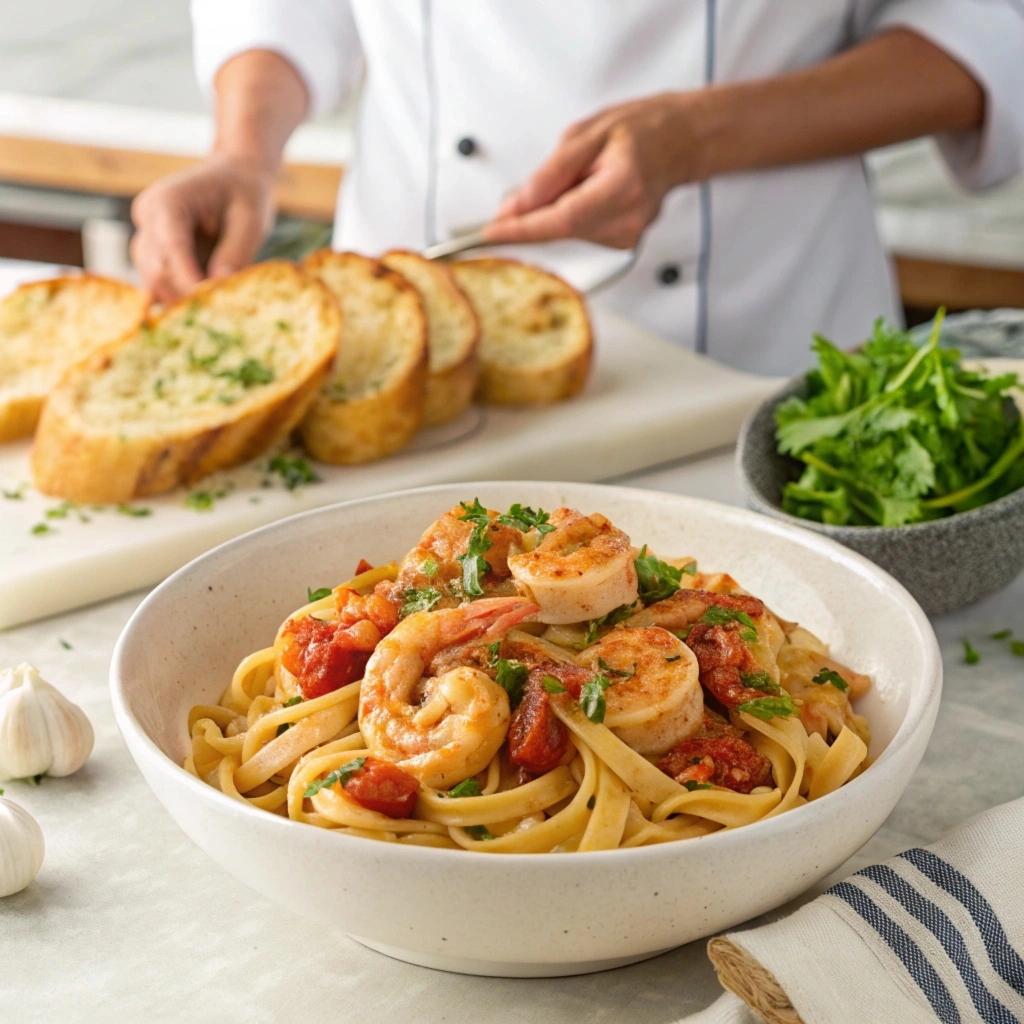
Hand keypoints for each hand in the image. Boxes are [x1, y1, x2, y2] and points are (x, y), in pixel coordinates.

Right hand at [130, 154, 275, 302]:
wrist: (236, 176)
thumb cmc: (246, 193)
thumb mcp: (251, 220)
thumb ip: (235, 252)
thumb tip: (218, 285)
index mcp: (168, 200)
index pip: (171, 248)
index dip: (189, 280)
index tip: (212, 306)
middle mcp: (148, 216)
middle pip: (155, 269)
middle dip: (185, 294)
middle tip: (220, 314)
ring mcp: (147, 234)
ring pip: (153, 280)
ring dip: (182, 298)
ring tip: (216, 309)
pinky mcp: (154, 250)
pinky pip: (160, 280)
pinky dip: (180, 294)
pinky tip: (205, 304)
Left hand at [483, 93, 700, 248]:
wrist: (680, 142)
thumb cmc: (641, 131)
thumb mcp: (587, 135)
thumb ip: (550, 174)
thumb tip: (517, 205)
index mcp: (622, 187)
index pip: (561, 220)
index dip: (522, 229)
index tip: (490, 233)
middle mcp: (628, 219)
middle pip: (560, 230)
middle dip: (530, 218)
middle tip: (516, 200)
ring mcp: (628, 236)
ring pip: (567, 234)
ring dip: (552, 214)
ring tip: (573, 182)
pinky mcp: (623, 245)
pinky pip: (580, 235)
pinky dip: (568, 219)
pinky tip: (583, 196)